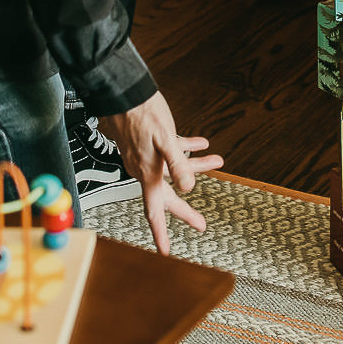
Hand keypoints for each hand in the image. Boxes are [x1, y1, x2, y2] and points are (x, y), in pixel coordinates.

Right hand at [101, 91, 223, 254]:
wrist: (124, 91)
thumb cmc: (142, 113)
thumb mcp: (165, 139)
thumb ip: (177, 163)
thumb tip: (188, 188)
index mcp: (148, 174)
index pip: (155, 210)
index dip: (160, 233)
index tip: (166, 251)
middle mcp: (145, 169)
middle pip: (168, 196)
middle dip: (186, 210)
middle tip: (201, 224)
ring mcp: (147, 156)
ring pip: (175, 170)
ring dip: (197, 167)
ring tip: (218, 162)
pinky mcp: (150, 142)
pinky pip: (172, 150)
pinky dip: (188, 149)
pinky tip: (202, 144)